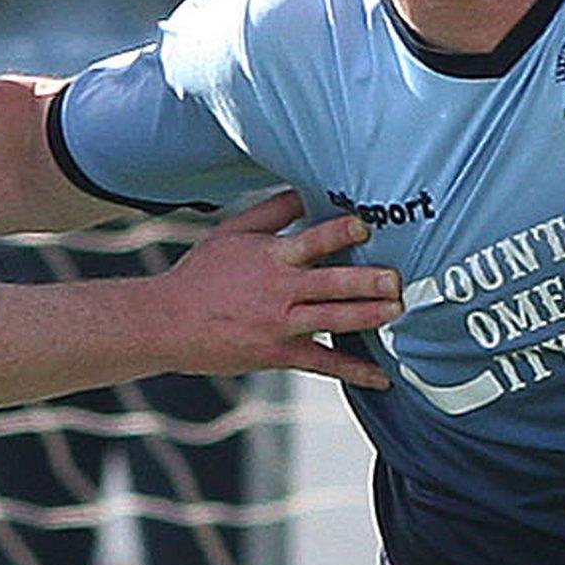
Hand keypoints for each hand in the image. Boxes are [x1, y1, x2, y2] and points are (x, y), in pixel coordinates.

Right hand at [161, 190, 400, 388]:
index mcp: (271, 256)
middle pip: (330, 283)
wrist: (168, 323)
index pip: (311, 240)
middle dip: (366, 281)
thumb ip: (273, 210)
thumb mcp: (233, 232)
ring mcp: (281, 325)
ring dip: (368, 316)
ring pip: (332, 320)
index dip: (339, 231)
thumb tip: (307, 187)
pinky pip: (323, 363)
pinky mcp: (279, 355)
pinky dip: (354, 371)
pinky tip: (381, 377)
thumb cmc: (202, 273)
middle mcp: (280, 290)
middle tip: (396, 278)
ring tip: (397, 310)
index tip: (365, 223)